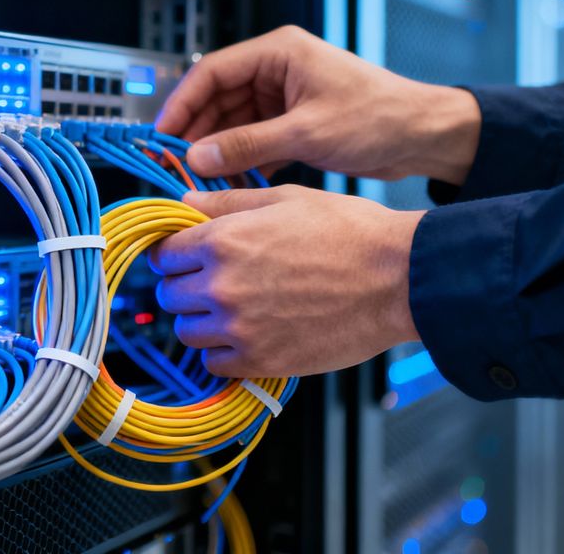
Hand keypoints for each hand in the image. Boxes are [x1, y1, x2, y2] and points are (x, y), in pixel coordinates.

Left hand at [148, 185, 423, 377]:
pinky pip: (214, 365)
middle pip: (170, 294)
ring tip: (237, 310)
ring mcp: (239, 328)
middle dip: (187, 286)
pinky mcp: (260, 361)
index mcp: (223, 240)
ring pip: (187, 332)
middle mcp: (221, 285)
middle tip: (217, 283)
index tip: (190, 258)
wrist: (399, 279)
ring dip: (203, 322)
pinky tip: (249, 336)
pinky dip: (225, 354)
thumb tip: (185, 201)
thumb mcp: (285, 198)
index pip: (164, 254)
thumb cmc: (350, 232)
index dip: (177, 254)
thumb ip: (227, 202)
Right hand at [156, 25, 480, 185]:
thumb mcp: (307, 132)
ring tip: (195, 179)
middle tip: (172, 163)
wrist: (425, 136)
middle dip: (195, 131)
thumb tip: (198, 157)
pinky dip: (239, 160)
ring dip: (215, 150)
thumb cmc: (379, 117)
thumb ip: (247, 144)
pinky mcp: (293, 124)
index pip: (213, 71)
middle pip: (218, 98)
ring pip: (232, 123)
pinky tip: (226, 184)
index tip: (161, 133)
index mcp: (279, 53)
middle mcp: (277, 71)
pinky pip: (253, 140)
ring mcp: (285, 98)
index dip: (182, 102)